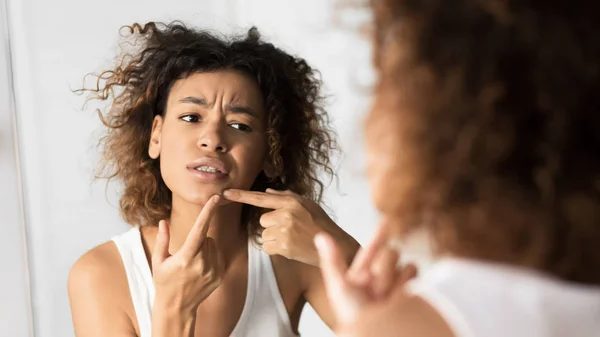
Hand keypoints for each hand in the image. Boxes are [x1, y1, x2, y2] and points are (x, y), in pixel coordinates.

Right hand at [151, 195, 223, 314]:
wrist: (177, 307)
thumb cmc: (164, 282)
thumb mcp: (158, 261)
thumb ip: (162, 240)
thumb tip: (163, 222)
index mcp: (185, 258)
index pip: (199, 230)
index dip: (207, 212)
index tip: (215, 198)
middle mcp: (202, 264)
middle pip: (206, 237)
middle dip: (198, 239)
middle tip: (185, 255)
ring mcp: (213, 271)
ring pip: (213, 245)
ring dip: (205, 248)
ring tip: (192, 264)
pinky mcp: (220, 275)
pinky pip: (218, 255)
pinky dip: (211, 257)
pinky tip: (200, 270)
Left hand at [223, 188, 358, 265]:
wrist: (334, 245)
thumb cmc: (320, 223)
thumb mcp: (307, 204)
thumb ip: (286, 197)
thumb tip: (267, 193)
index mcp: (291, 202)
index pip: (260, 198)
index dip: (241, 195)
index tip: (224, 193)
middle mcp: (286, 214)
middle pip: (263, 220)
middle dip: (272, 225)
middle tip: (291, 229)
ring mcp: (284, 231)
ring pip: (265, 234)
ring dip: (275, 238)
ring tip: (293, 238)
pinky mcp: (284, 246)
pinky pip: (268, 246)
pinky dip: (276, 248)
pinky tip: (291, 247)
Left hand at [314, 225, 417, 327]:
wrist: (375, 333)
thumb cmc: (354, 316)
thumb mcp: (339, 286)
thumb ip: (333, 260)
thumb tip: (320, 236)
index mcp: (361, 276)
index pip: (372, 250)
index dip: (379, 235)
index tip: (386, 221)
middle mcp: (380, 279)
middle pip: (390, 253)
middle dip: (384, 267)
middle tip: (375, 288)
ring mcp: (397, 286)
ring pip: (403, 262)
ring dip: (393, 277)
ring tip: (384, 296)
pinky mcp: (413, 292)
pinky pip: (413, 272)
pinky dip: (406, 282)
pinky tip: (399, 296)